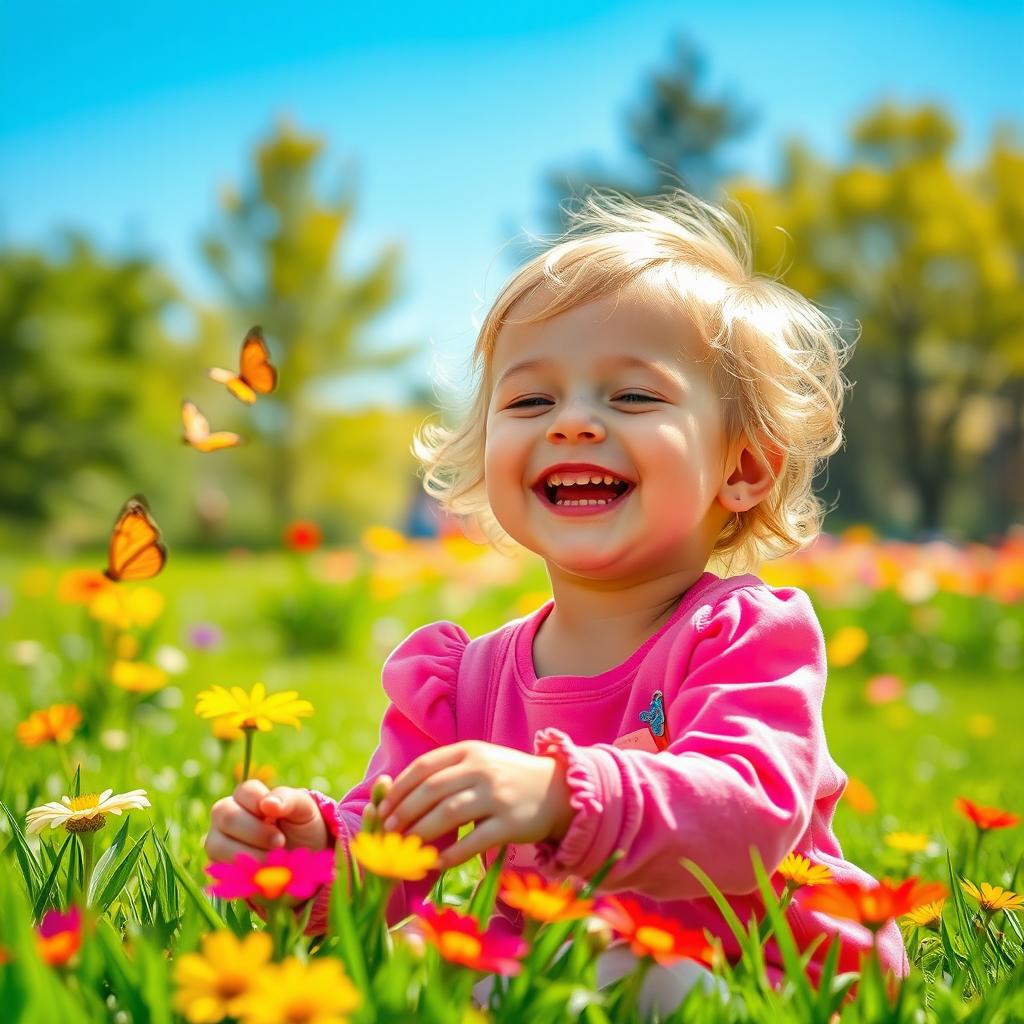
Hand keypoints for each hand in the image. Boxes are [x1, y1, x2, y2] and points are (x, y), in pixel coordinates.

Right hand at [206, 781, 328, 863]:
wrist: (303, 861)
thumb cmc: (301, 827)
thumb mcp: (304, 810)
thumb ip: (289, 799)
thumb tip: (267, 803)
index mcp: (247, 796)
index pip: (245, 791)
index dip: (262, 804)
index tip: (278, 817)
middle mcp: (226, 816)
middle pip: (227, 817)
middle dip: (257, 832)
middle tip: (279, 842)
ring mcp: (218, 841)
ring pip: (217, 845)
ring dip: (250, 855)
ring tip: (273, 859)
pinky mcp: (218, 867)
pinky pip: (220, 869)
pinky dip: (244, 873)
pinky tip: (262, 872)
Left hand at [375, 741, 573, 869]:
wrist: (558, 790)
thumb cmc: (508, 778)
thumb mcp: (480, 762)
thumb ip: (446, 771)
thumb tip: (399, 793)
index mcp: (470, 751)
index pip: (424, 767)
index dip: (399, 788)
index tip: (382, 808)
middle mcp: (483, 769)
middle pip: (432, 790)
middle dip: (404, 812)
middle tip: (387, 831)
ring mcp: (498, 796)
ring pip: (448, 814)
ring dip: (421, 832)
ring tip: (405, 847)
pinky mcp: (511, 823)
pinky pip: (474, 841)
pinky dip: (452, 854)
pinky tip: (436, 863)